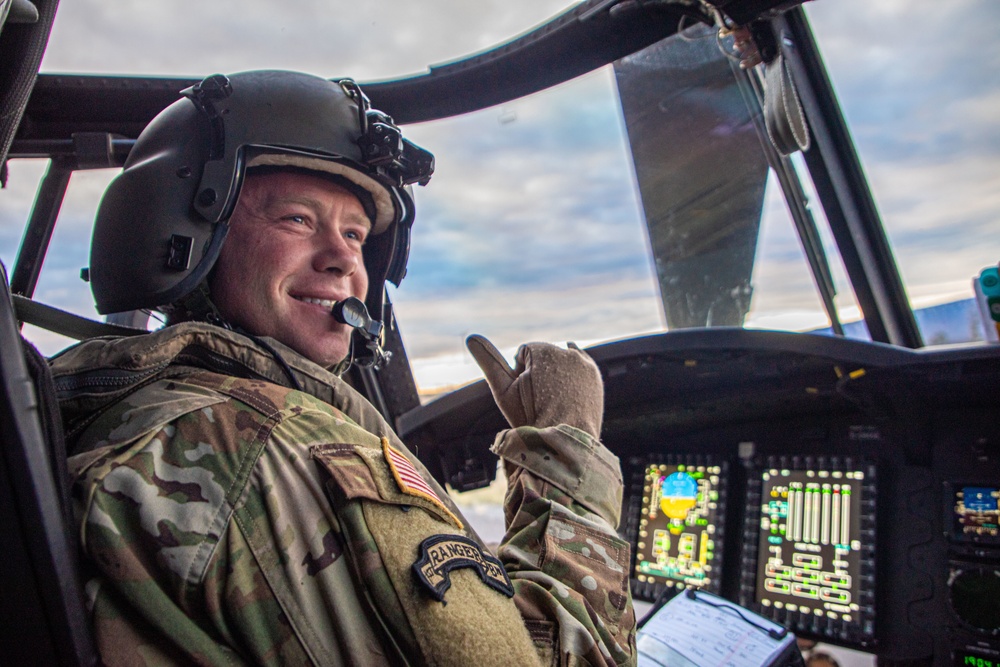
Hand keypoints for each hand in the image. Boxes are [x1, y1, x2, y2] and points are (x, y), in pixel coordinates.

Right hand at [466, 335, 603, 438]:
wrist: (563, 442)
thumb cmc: (529, 417)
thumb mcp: (503, 389)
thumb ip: (488, 360)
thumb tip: (470, 337)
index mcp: (543, 350)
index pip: (523, 353)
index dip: (519, 374)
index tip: (525, 393)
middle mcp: (566, 351)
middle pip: (542, 356)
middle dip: (537, 372)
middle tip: (540, 399)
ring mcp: (583, 362)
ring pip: (559, 361)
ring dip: (554, 373)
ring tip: (553, 399)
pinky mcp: (594, 374)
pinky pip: (579, 365)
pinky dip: (571, 373)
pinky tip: (566, 386)